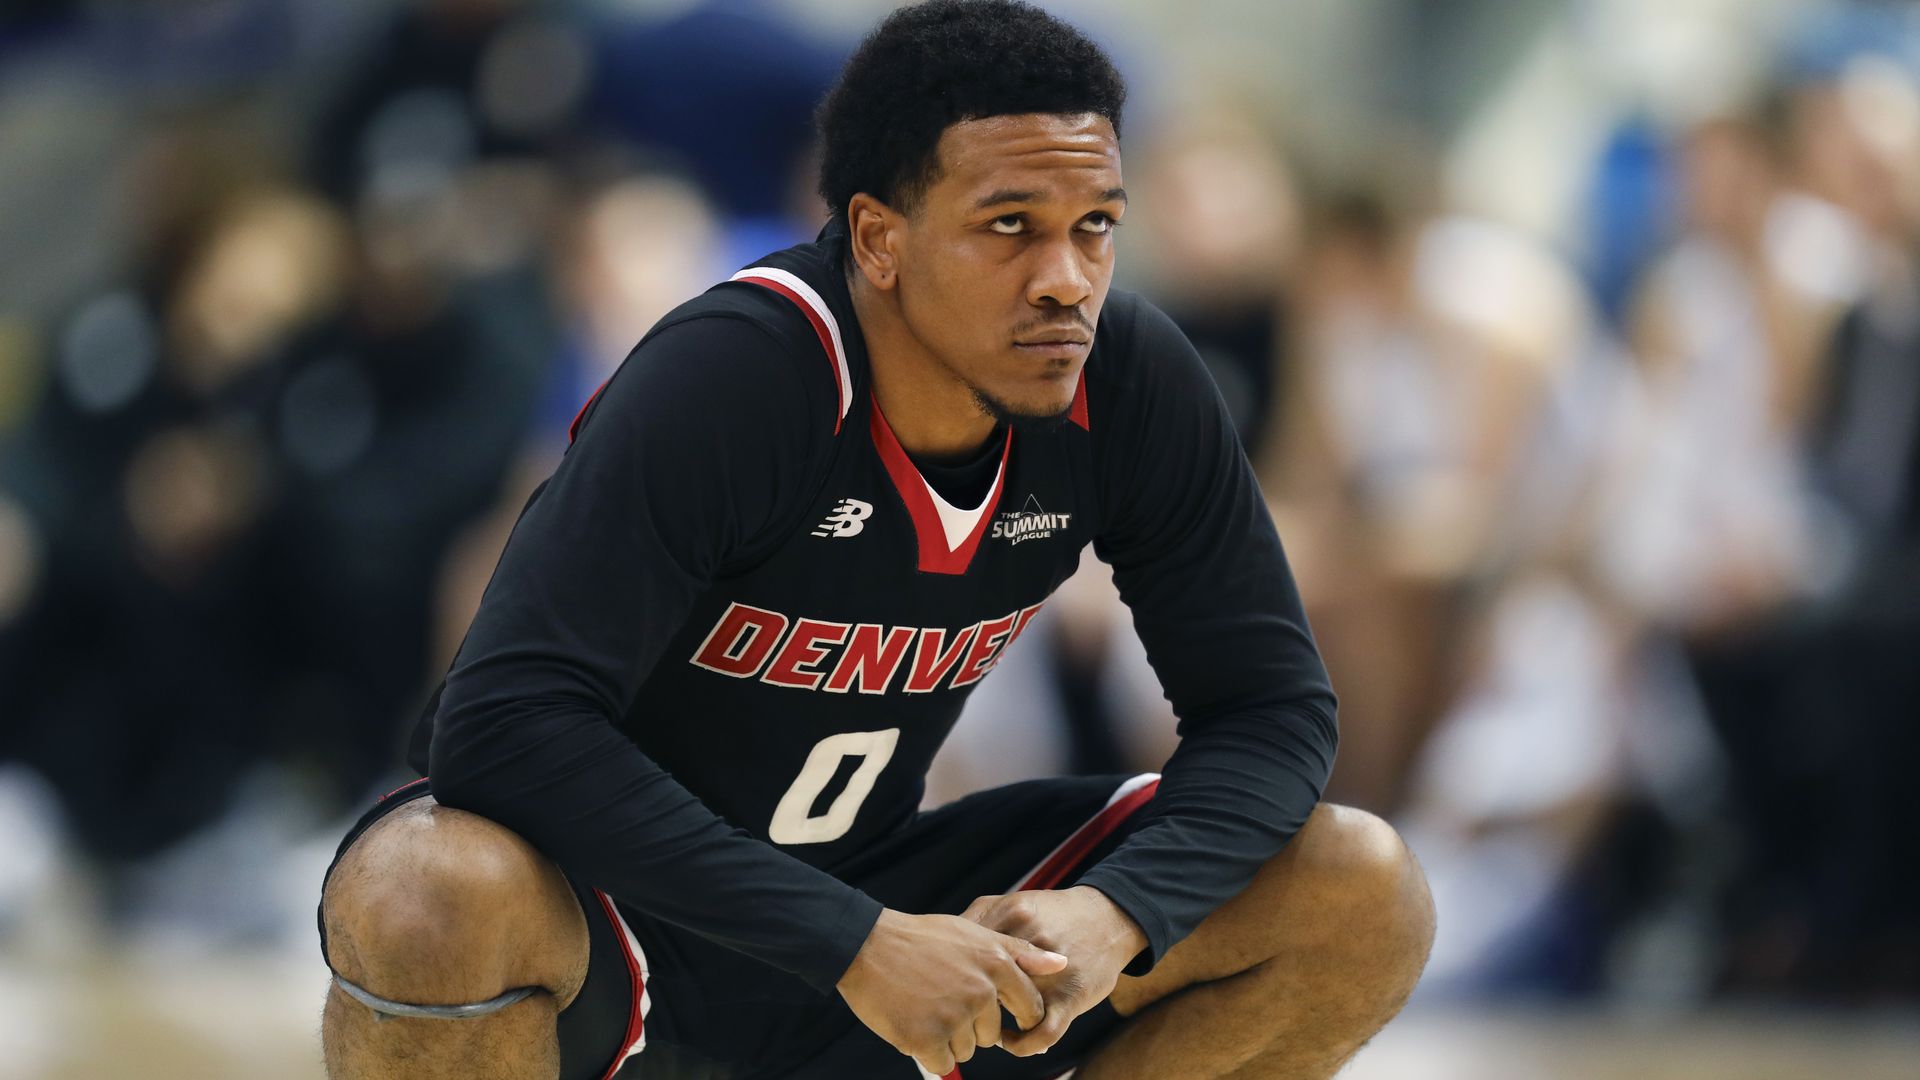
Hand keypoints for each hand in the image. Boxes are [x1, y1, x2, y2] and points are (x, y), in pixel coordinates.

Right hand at [837, 908, 1070, 1075]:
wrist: (867, 945)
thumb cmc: (921, 939)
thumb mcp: (975, 934)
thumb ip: (1021, 953)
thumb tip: (1062, 962)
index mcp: (996, 964)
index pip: (1029, 1007)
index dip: (1015, 1016)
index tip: (993, 1012)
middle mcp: (980, 992)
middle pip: (992, 1034)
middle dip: (970, 1025)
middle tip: (941, 998)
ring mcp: (954, 1016)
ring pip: (966, 1049)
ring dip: (946, 1038)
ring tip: (924, 1006)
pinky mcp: (927, 1038)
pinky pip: (941, 1062)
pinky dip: (927, 1051)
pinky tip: (912, 1023)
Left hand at [961, 886, 1146, 1056]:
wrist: (1108, 918)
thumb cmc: (1053, 914)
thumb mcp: (1015, 902)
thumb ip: (979, 918)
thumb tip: (944, 946)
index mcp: (1012, 915)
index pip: (963, 949)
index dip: (948, 970)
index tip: (945, 984)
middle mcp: (1031, 942)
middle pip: (980, 981)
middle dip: (965, 999)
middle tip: (958, 1009)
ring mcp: (1051, 973)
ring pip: (1007, 1011)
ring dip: (989, 1025)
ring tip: (981, 1026)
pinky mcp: (1071, 998)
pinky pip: (1041, 1034)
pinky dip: (1020, 1044)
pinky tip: (1010, 1040)